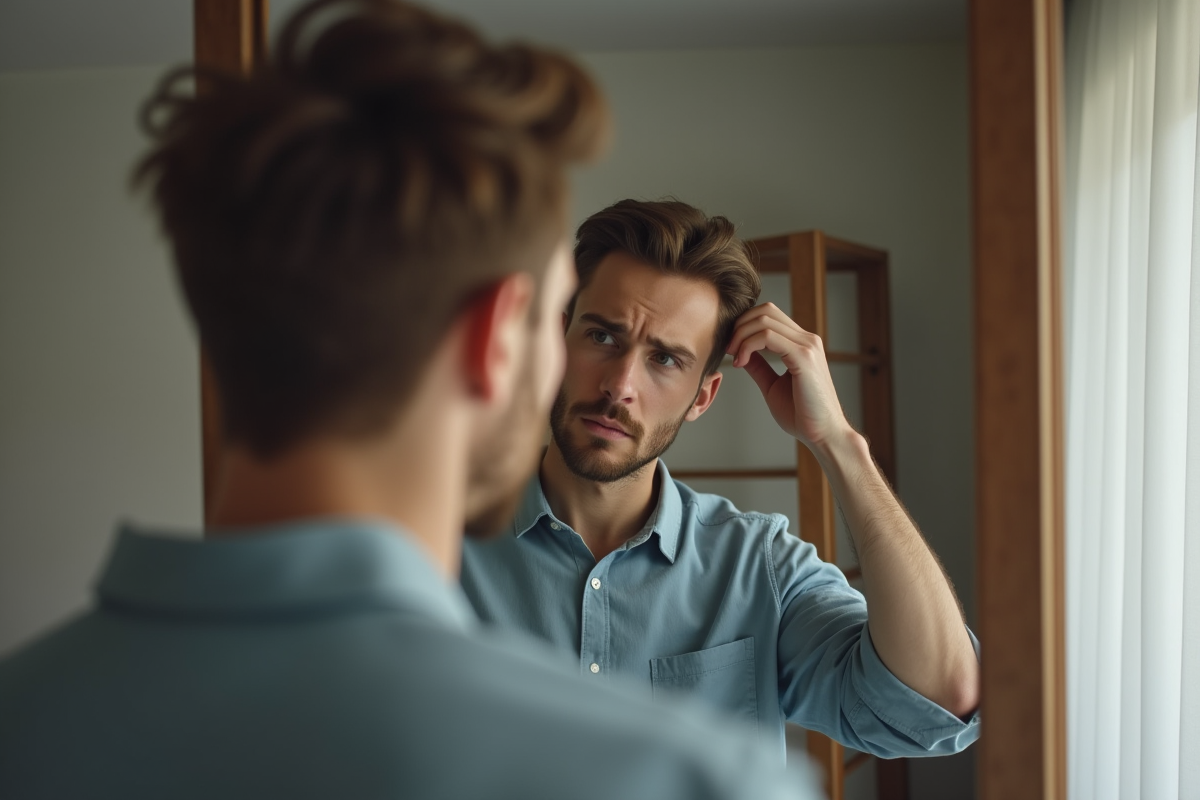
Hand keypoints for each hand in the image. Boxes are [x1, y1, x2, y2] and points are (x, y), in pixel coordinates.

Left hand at [725, 302, 851, 449]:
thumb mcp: (773, 385)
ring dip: (741, 335)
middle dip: (739, 325)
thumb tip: (742, 353)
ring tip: (735, 357)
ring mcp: (807, 345)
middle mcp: (806, 339)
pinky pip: (768, 336)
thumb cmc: (802, 415)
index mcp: (801, 344)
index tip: (731, 348)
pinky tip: (742, 362)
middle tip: (728, 349)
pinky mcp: (804, 356)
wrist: (823, 434)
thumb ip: (759, 367)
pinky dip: (748, 345)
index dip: (744, 325)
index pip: (769, 315)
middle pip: (765, 310)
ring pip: (764, 319)